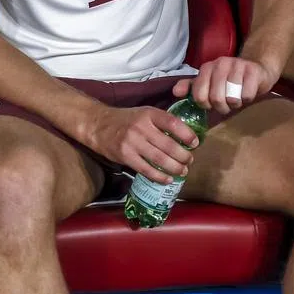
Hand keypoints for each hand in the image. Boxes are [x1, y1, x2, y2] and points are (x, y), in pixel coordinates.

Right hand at [84, 104, 199, 184]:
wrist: (98, 124)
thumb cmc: (125, 119)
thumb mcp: (143, 113)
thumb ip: (160, 122)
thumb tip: (183, 135)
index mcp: (149, 114)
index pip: (173, 123)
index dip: (187, 134)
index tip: (195, 143)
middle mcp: (141, 127)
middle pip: (169, 145)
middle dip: (183, 156)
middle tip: (190, 160)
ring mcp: (133, 142)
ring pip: (160, 159)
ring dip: (175, 168)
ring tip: (183, 171)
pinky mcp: (125, 156)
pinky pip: (146, 169)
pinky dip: (159, 176)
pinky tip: (168, 179)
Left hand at [171, 56, 273, 114]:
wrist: (257, 69)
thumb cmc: (230, 80)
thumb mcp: (208, 82)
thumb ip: (191, 87)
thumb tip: (175, 92)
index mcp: (207, 67)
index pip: (199, 95)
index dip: (206, 105)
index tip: (212, 104)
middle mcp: (221, 63)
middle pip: (216, 98)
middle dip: (222, 107)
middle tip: (227, 104)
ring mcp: (238, 65)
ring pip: (232, 98)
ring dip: (235, 104)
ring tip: (237, 98)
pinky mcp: (253, 70)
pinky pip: (247, 95)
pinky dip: (247, 99)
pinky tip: (247, 93)